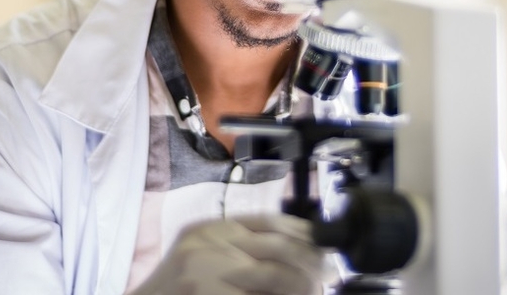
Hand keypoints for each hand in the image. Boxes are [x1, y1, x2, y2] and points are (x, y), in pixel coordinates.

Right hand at [130, 215, 323, 294]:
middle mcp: (205, 243)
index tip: (324, 244)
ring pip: (273, 273)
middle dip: (309, 261)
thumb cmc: (177, 292)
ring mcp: (205, 271)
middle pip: (275, 244)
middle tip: (328, 274)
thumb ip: (240, 251)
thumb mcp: (204, 259)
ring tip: (314, 290)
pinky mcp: (208, 294)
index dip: (302, 231)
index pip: (267, 220)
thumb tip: (298, 253)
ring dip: (301, 285)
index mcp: (207, 230)